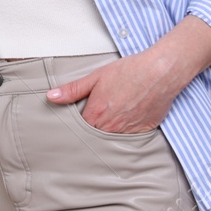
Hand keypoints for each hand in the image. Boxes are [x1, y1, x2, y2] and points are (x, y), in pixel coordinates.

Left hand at [46, 50, 179, 133]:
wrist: (160, 72)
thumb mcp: (96, 77)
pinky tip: (128, 119)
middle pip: (95, 136)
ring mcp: (128, 131)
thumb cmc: (129, 71)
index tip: (79, 120)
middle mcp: (111, 127)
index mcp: (96, 114)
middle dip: (93, 130)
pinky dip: (127, 131)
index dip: (78, 125)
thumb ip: (72, 90)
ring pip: (112, 139)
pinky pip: (130, 138)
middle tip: (98, 118)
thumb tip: (51, 97)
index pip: (79, 129)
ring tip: (113, 118)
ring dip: (110, 132)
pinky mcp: (143, 132)